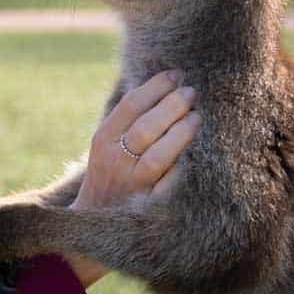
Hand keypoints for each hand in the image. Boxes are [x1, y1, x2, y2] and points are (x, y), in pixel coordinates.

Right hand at [65, 70, 201, 285]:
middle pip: (146, 127)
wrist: (96, 219)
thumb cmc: (108, 171)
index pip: (130, 105)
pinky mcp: (148, 204)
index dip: (155, 86)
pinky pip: (171, 182)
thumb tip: (159, 82)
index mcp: (102, 140)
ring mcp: (132, 184)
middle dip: (172, 105)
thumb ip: (126, 117)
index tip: (174, 74)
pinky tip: (198, 151)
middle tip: (191, 91)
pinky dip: (184, 165)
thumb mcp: (106, 142)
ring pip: (159, 154)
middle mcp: (114, 160)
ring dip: (182, 132)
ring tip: (197, 116)